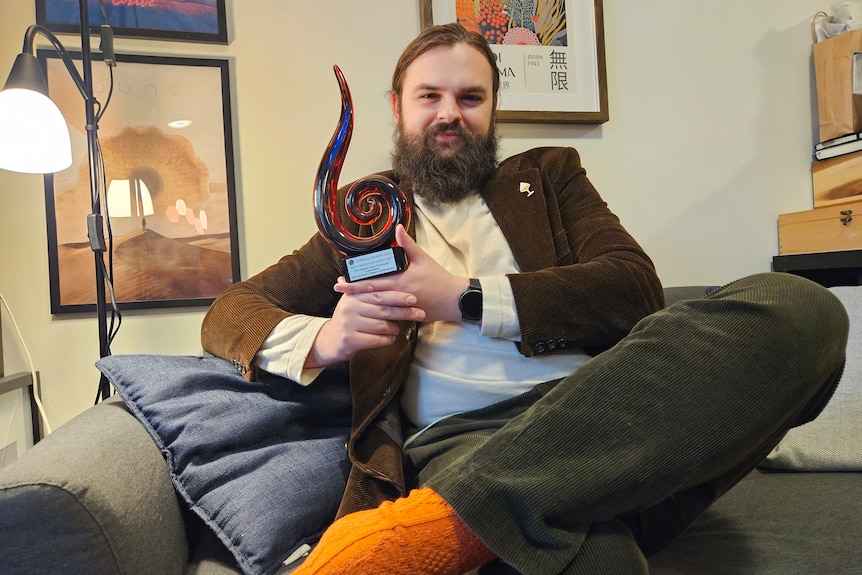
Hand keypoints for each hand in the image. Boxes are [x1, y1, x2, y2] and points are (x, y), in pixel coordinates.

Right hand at [305, 280, 425, 367]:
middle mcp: (350, 306)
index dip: (397, 295)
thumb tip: (388, 273)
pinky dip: (387, 339)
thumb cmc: (349, 319)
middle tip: (420, 313)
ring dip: (394, 329)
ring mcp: (348, 323)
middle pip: (383, 309)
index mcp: (353, 294)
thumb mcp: (354, 301)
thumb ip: (368, 290)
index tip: (414, 297)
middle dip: (404, 311)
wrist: (330, 340)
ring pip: (382, 326)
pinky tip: (389, 338)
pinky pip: (376, 340)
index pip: (378, 293)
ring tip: (397, 329)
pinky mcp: (350, 339)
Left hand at [335, 225, 468, 323]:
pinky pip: (388, 314)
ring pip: (377, 305)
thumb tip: (398, 228)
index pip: (374, 280)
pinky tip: (365, 311)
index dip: (356, 280)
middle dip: (353, 291)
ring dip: (361, 302)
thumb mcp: (424, 258)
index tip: (342, 278)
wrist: (454, 300)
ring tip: (346, 300)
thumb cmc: (438, 278)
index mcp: (401, 279)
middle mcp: (399, 294)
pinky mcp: (406, 314)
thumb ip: (408, 245)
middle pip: (371, 293)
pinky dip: (375, 312)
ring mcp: (402, 306)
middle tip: (337, 288)